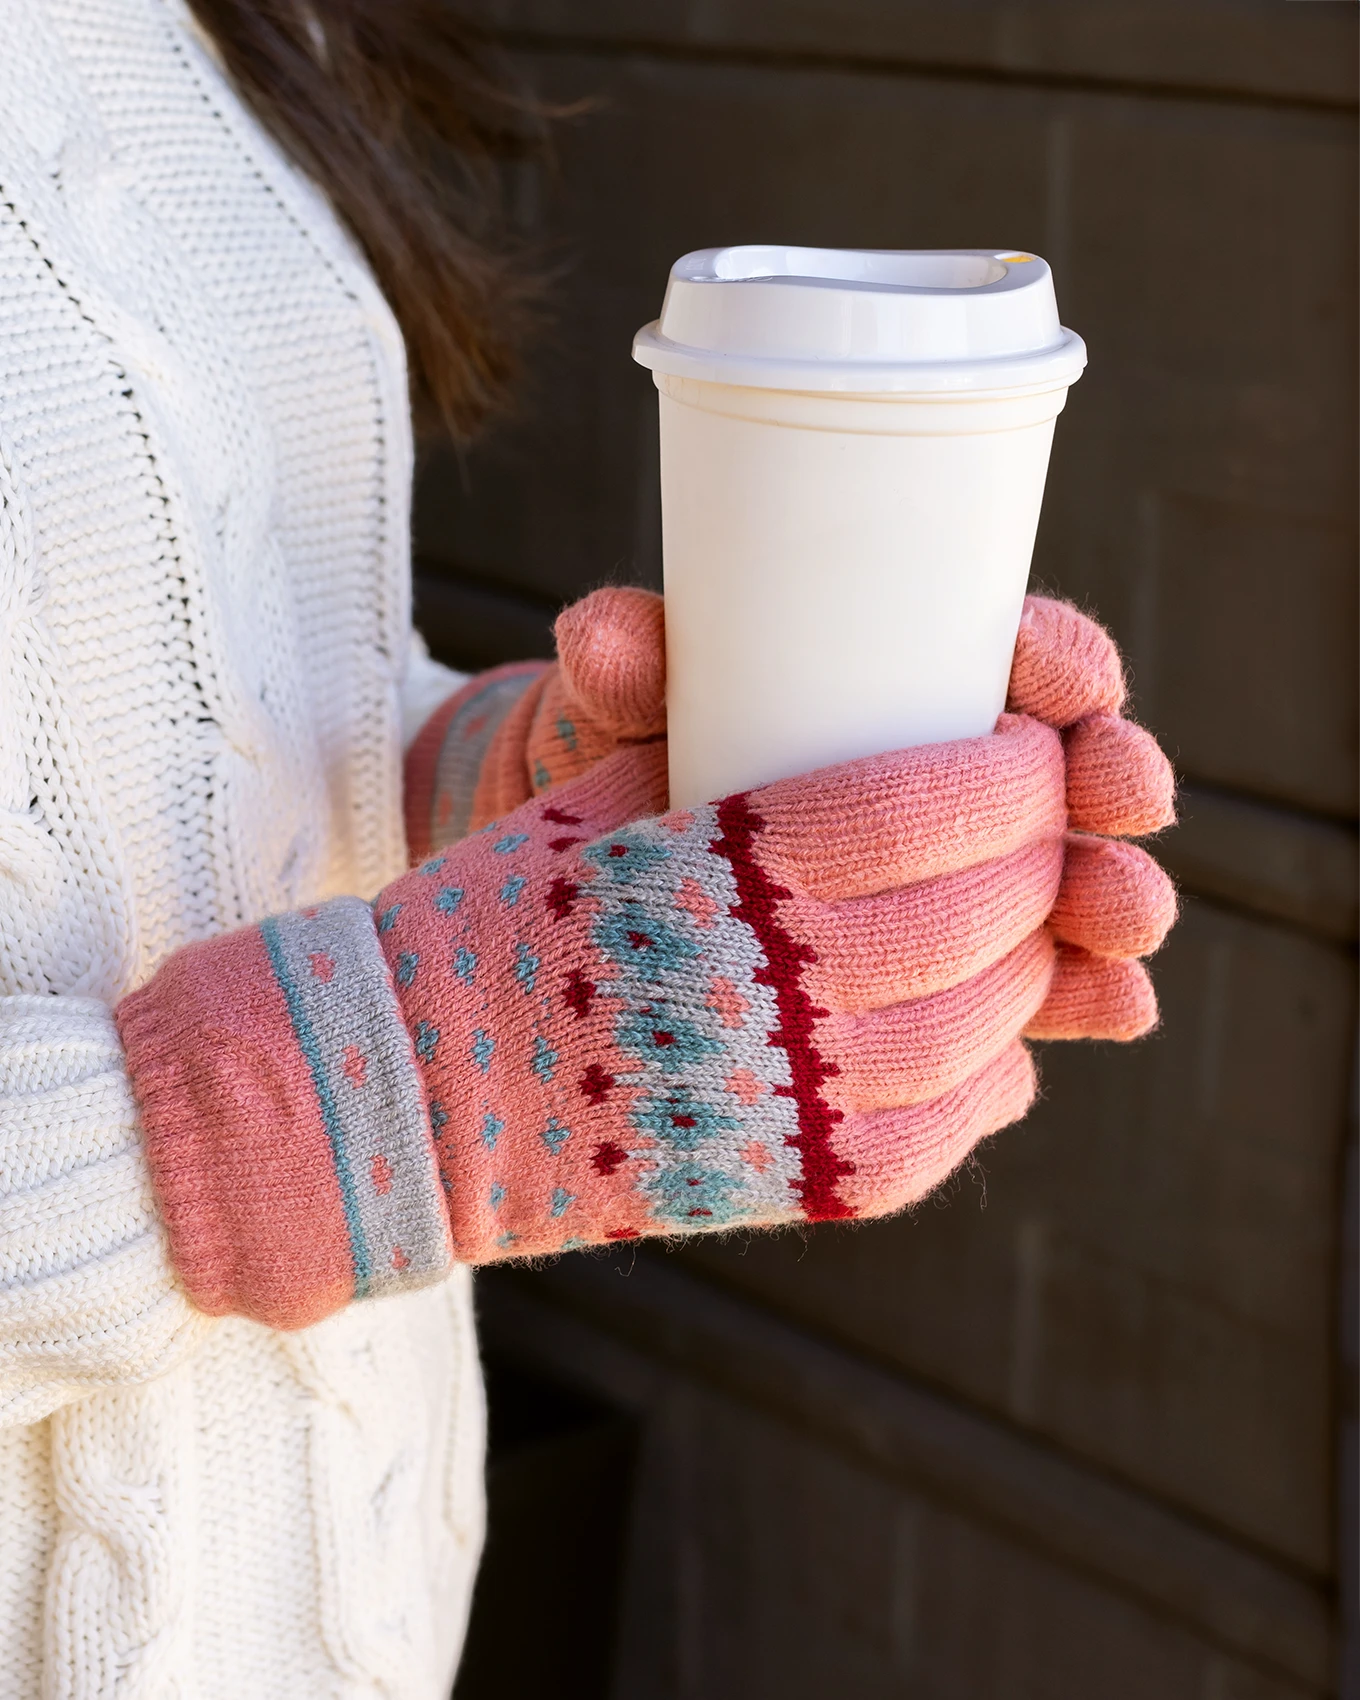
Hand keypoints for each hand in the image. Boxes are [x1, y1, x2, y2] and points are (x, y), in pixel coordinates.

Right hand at [374, 631, 1172, 1254]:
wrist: (422, 1088)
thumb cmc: (508, 914)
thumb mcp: (607, 798)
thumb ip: (741, 755)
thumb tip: (879, 732)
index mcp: (722, 869)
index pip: (924, 804)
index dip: (1009, 769)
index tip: (1021, 742)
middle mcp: (773, 988)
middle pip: (975, 910)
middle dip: (1037, 851)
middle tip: (1032, 820)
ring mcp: (798, 1103)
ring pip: (982, 1023)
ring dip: (1025, 958)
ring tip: (1011, 915)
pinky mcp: (810, 1185)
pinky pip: (950, 1123)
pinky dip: (987, 1065)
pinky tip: (974, 1021)